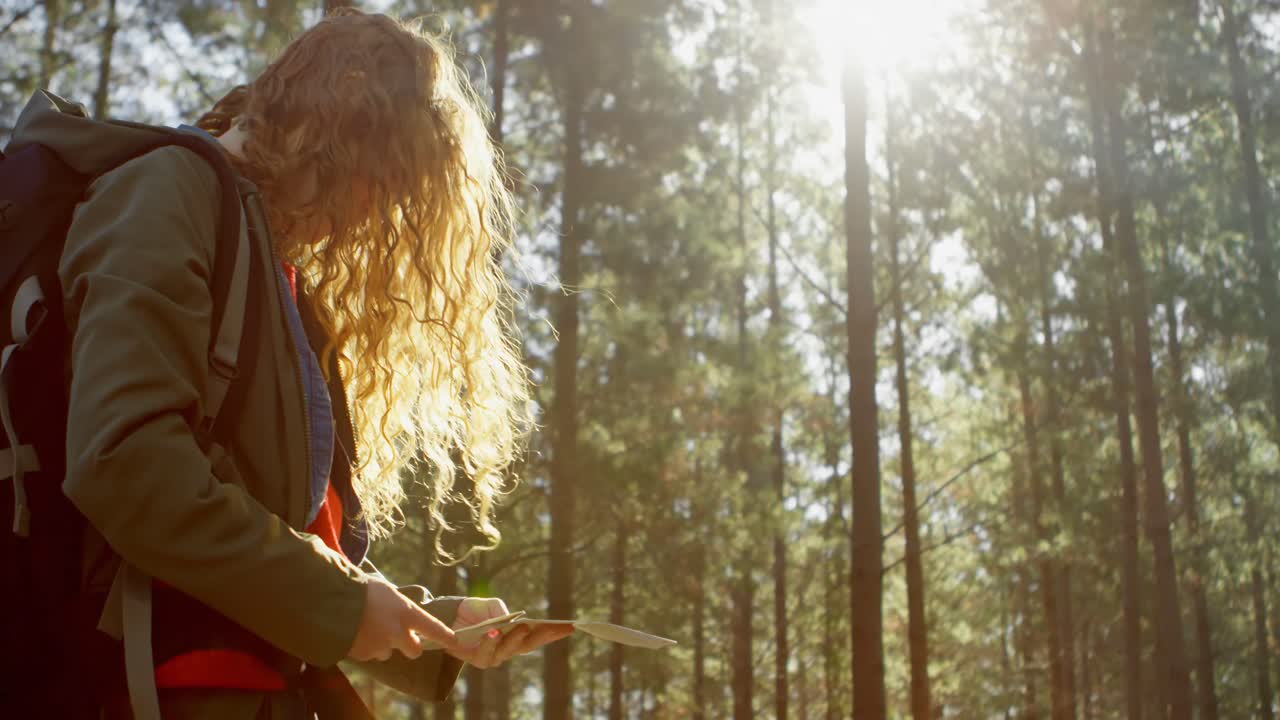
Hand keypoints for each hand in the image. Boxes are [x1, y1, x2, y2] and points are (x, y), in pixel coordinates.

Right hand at [347, 579, 456, 661]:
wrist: (331, 602)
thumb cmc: (360, 589)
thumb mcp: (385, 590)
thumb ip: (397, 605)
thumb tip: (400, 611)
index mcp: (406, 612)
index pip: (433, 627)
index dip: (445, 636)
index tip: (455, 641)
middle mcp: (397, 633)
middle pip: (414, 650)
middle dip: (409, 646)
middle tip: (401, 637)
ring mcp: (380, 646)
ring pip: (388, 652)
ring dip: (383, 645)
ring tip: (367, 628)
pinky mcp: (364, 655)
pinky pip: (369, 654)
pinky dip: (365, 647)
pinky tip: (355, 632)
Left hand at [445, 597, 575, 668]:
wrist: (447, 617)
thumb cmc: (474, 612)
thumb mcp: (491, 605)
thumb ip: (503, 610)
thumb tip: (511, 619)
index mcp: (514, 637)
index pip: (537, 637)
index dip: (553, 633)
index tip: (571, 626)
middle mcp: (506, 650)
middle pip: (527, 646)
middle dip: (542, 637)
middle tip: (554, 627)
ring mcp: (492, 656)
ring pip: (508, 651)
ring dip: (516, 638)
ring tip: (524, 626)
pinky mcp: (475, 659)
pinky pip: (485, 652)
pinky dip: (490, 641)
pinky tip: (494, 631)